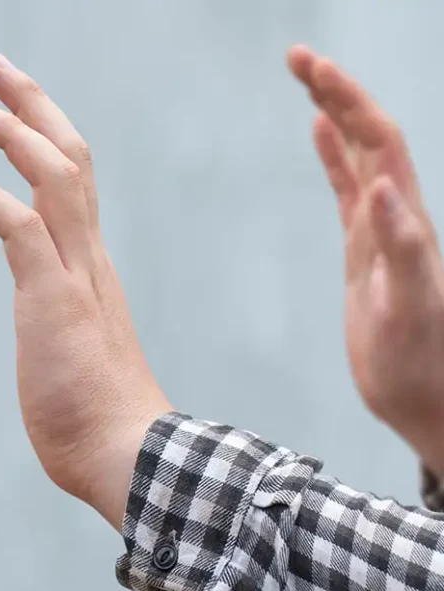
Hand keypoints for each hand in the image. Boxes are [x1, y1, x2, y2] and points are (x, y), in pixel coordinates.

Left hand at [0, 55, 169, 526]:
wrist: (126, 455)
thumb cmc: (98, 417)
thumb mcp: (75, 352)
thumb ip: (63, 324)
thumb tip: (53, 331)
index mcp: (92, 267)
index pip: (75, 182)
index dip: (46, 136)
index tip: (16, 109)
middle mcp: (89, 258)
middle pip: (70, 157)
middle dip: (33, 106)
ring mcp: (75, 275)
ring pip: (53, 176)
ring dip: (12, 131)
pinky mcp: (52, 298)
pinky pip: (19, 226)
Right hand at [288, 46, 443, 472]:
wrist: (427, 399)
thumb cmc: (419, 363)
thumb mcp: (409, 308)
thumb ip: (402, 246)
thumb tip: (381, 185)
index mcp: (406, 221)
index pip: (378, 142)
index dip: (348, 100)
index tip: (312, 69)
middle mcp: (397, 215)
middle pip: (368, 134)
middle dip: (336, 90)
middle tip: (296, 57)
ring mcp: (381, 230)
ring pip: (358, 154)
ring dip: (334, 112)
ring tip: (306, 77)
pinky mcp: (365, 250)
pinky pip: (347, 188)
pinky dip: (332, 155)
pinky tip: (318, 134)